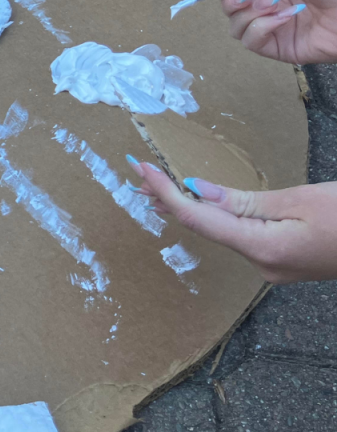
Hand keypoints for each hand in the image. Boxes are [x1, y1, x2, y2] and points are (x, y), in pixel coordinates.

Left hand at [131, 159, 336, 283]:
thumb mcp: (299, 200)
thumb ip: (243, 200)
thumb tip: (196, 190)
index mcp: (263, 250)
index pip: (198, 218)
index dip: (165, 192)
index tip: (139, 168)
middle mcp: (262, 266)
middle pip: (204, 228)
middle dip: (169, 199)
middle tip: (137, 174)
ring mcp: (272, 268)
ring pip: (220, 233)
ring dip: (189, 208)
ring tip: (155, 187)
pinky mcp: (283, 262)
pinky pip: (240, 236)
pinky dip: (216, 217)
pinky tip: (198, 204)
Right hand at [217, 0, 336, 63]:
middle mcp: (270, 7)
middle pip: (231, 9)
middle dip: (233, 0)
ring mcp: (273, 29)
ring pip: (236, 27)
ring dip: (250, 13)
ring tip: (275, 4)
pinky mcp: (278, 48)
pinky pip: (252, 41)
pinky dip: (261, 27)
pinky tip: (285, 17)